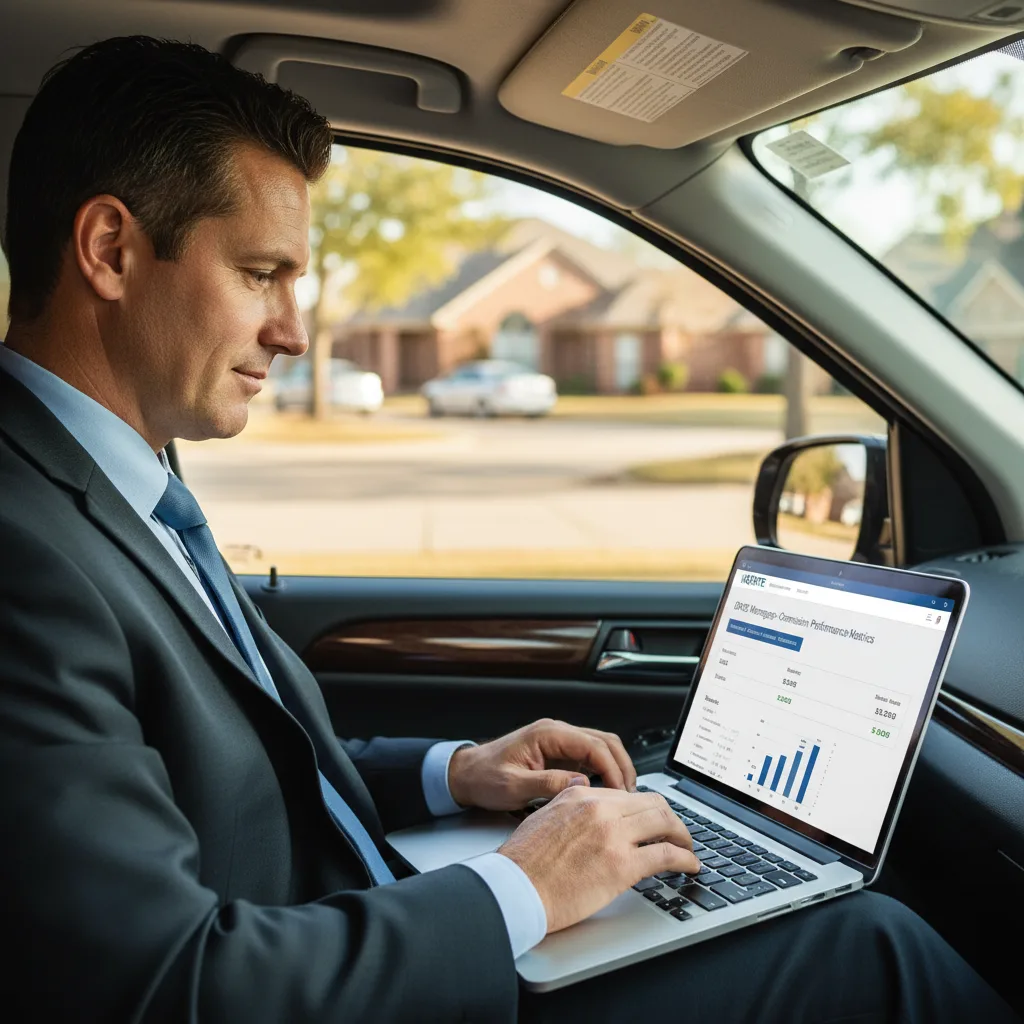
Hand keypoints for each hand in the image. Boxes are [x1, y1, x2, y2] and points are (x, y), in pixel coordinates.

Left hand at [446, 718, 636, 810]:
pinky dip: (604, 772)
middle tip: (630, 796)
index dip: (612, 769)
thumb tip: (579, 784)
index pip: (593, 745)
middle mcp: (557, 732)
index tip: (621, 792)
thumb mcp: (512, 786)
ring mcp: (559, 742)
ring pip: (601, 747)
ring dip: (616, 768)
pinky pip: (590, 757)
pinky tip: (606, 792)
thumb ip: (546, 784)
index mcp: (547, 734)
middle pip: (604, 741)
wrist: (467, 774)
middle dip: (622, 767)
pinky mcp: (559, 753)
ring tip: (623, 796)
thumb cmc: (484, 777)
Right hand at [498, 786, 699, 932]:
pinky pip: (666, 855)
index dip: (647, 808)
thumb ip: (568, 802)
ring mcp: (613, 835)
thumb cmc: (523, 861)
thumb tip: (584, 796)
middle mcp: (600, 808)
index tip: (653, 821)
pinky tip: (689, 866)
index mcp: (581, 795)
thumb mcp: (544, 815)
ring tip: (687, 849)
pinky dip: (685, 859)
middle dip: (671, 819)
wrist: (515, 888)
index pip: (628, 794)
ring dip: (683, 836)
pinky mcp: (622, 865)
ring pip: (665, 823)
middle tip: (677, 833)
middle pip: (653, 804)